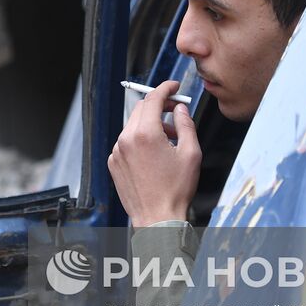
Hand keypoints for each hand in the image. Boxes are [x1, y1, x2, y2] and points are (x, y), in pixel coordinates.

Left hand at [108, 80, 201, 228]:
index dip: (165, 88)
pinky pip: (126, 141)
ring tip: (169, 140)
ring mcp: (116, 152)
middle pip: (141, 109)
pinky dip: (140, 140)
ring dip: (151, 125)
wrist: (157, 219)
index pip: (153, 98)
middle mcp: (126, 139)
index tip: (173, 86)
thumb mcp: (191, 153)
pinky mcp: (113, 163)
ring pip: (133, 125)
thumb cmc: (175, 190)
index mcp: (145, 134)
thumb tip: (180, 109)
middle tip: (175, 112)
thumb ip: (186, 125)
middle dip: (159, 106)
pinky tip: (155, 154)